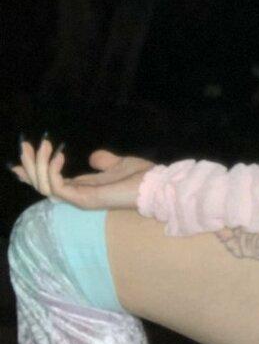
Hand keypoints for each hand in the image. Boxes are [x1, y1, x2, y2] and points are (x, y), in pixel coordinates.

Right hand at [10, 136, 155, 210]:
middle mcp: (76, 195)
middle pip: (40, 185)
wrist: (155, 185)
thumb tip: (94, 157)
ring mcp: (79, 199)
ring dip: (38, 164)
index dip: (32, 172)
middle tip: (26, 144)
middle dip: (29, 165)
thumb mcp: (118, 164)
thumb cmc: (140, 177)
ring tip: (43, 145)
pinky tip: (58, 155)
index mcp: (82, 187)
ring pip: (44, 186)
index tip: (18, 159)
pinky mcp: (83, 199)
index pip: (49, 183)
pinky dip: (52, 171)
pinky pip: (57, 187)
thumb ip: (104, 161)